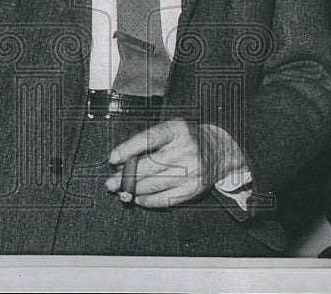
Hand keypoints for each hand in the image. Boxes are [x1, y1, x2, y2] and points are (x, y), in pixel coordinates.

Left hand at [105, 119, 244, 207]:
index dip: (128, 150)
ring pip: (155, 185)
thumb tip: (121, 162)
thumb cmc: (187, 138)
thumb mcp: (171, 130)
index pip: (149, 139)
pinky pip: (165, 199)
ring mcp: (192, 171)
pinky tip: (138, 197)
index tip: (113, 159)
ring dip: (133, 190)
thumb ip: (148, 142)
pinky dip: (148, 200)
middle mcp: (187, 150)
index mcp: (178, 130)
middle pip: (149, 166)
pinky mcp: (193, 189)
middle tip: (110, 183)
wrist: (219, 150)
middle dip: (125, 176)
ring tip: (121, 190)